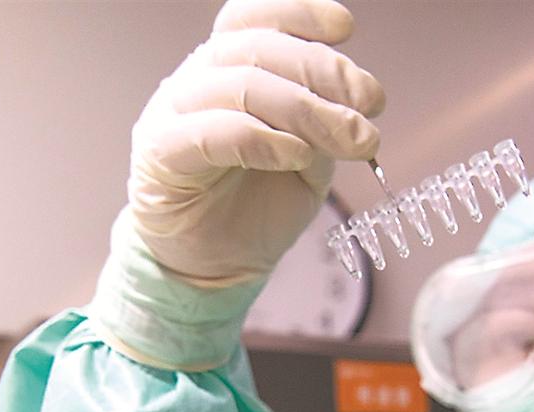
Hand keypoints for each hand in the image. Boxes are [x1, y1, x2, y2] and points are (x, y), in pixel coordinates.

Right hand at [128, 0, 384, 285]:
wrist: (217, 265)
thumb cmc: (257, 204)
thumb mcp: (309, 157)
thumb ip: (324, 122)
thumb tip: (359, 100)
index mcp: (230, 68)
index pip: (254, 17)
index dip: (298, 13)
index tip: (345, 28)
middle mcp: (197, 80)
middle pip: (257, 49)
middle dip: (324, 72)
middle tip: (372, 106)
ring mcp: (173, 112)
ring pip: (240, 86)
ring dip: (307, 110)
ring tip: (351, 140)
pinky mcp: (161, 154)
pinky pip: (212, 134)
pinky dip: (262, 141)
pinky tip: (297, 155)